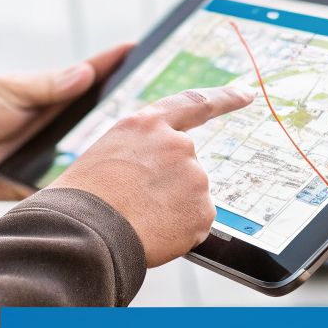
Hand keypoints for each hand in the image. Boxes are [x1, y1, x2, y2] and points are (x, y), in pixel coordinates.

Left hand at [0, 43, 132, 205]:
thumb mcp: (10, 90)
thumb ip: (47, 86)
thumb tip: (84, 73)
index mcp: (56, 95)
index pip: (94, 75)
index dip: (117, 62)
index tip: (139, 49)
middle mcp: (64, 122)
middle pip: (106, 114)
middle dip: (131, 107)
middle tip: (157, 99)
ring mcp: (60, 151)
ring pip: (98, 149)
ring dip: (115, 146)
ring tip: (144, 138)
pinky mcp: (51, 179)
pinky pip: (77, 180)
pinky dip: (91, 178)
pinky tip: (112, 175)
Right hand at [56, 85, 255, 266]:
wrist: (84, 232)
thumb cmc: (82, 199)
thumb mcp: (106, 155)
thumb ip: (139, 154)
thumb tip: (151, 174)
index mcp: (147, 124)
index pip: (196, 103)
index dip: (224, 98)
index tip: (245, 94)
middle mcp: (177, 144)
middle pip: (187, 166)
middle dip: (170, 186)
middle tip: (139, 205)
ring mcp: (194, 177)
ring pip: (190, 197)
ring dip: (171, 210)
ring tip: (138, 219)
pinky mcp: (203, 210)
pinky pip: (195, 224)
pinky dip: (179, 233)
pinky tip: (153, 233)